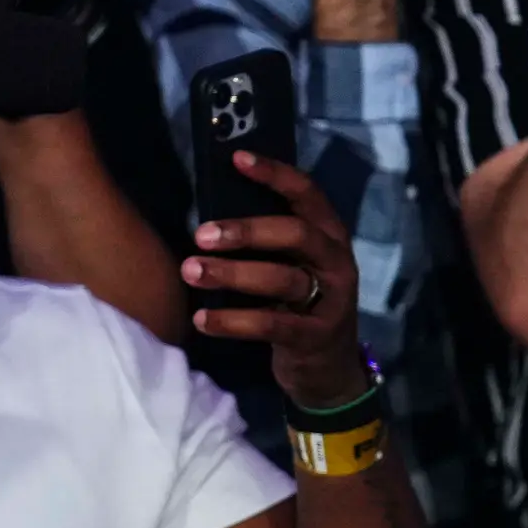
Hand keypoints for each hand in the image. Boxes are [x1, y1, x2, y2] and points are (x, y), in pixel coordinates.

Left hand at [185, 149, 369, 404]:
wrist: (329, 368)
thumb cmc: (297, 305)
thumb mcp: (292, 265)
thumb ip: (267, 241)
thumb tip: (211, 215)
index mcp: (328, 236)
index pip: (308, 194)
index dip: (275, 174)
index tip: (237, 158)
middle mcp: (335, 262)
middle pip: (295, 233)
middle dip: (246, 230)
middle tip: (201, 235)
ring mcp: (331, 300)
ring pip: (282, 279)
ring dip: (232, 274)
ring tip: (191, 271)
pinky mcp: (316, 337)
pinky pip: (272, 325)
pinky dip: (233, 322)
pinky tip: (202, 320)